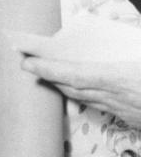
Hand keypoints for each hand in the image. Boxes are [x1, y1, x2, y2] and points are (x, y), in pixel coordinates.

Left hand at [13, 28, 140, 125]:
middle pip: (73, 89)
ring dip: (64, 88)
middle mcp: (118, 98)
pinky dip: (86, 97)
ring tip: (47, 76)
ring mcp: (125, 111)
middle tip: (28, 65)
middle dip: (49, 77)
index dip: (48, 70)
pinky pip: (102, 107)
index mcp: (121, 79)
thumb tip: (110, 36)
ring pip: (86, 100)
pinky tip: (81, 91)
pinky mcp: (133, 120)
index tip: (26, 63)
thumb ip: (130, 41)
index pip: (75, 75)